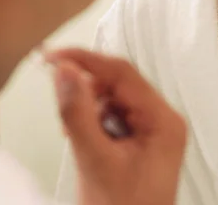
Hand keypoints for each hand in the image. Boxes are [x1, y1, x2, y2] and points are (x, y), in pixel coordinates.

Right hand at [46, 48, 186, 204]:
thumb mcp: (95, 160)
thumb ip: (77, 113)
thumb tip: (64, 71)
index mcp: (163, 121)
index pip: (122, 73)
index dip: (85, 60)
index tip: (54, 57)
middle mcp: (162, 120)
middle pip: (118, 84)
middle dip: (86, 90)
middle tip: (60, 100)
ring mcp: (152, 130)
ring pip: (112, 98)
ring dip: (88, 108)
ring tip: (78, 137)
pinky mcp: (140, 139)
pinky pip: (112, 116)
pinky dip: (93, 122)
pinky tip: (86, 141)